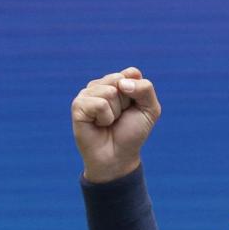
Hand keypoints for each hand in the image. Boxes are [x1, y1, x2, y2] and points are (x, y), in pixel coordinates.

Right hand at [71, 66, 161, 182]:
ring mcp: (88, 93)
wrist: (118, 156)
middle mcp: (102, 84)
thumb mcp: (150, 109)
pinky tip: (99, 124)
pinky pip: (99, 104)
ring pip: (109, 92)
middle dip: (127, 102)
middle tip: (120, 116)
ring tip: (109, 121)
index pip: (132, 73)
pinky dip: (105, 118)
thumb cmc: (132, 132)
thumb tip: (121, 83)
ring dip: (115, 112)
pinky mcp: (78, 105)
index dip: (138, 93)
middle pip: (120, 80)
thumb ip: (145, 89)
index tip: (133, 107)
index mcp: (119, 81)